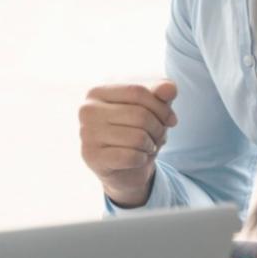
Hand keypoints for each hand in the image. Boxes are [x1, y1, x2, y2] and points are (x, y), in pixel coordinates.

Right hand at [79, 80, 178, 206]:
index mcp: (97, 92)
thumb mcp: (152, 109)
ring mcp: (86, 133)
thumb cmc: (136, 132)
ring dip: (150, 145)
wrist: (124, 169)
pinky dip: (141, 159)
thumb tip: (169, 88)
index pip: (138, 92)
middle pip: (139, 115)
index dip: (162, 107)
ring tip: (147, 147)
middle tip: (158, 137)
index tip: (171, 120)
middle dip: (158, 129)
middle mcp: (86, 110)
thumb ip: (161, 94)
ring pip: (137, 137)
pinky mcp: (91, 156)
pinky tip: (137, 158)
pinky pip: (131, 156)